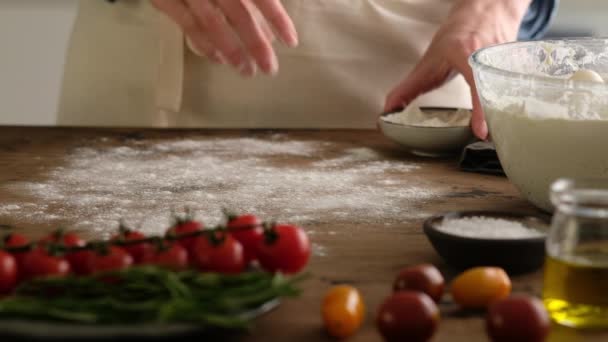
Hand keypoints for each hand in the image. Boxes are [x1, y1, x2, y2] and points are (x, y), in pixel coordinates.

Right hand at [151, 0, 298, 76]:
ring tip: (246, 71)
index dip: (277, 19)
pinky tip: (217, 59)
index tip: (291, 41)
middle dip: (257, 44)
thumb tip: (270, 13)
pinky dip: (203, 44)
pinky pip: (186, 24)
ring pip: (212, 22)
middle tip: (270, 69)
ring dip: (232, 50)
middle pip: (240, 13)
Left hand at [384, 0, 531, 138]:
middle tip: (488, 138)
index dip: (480, 109)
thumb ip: (410, 87)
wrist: (486, 11)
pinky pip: (519, 91)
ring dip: (505, 114)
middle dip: (494, 118)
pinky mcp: (520, 67)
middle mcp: (491, 57)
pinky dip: (513, 106)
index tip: (481, 132)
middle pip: (498, 95)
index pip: (477, 85)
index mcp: (469, 54)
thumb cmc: (458, 35)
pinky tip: (510, 118)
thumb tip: (389, 110)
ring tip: (500, 132)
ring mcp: (509, 61)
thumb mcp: (430, 60)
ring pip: (512, 94)